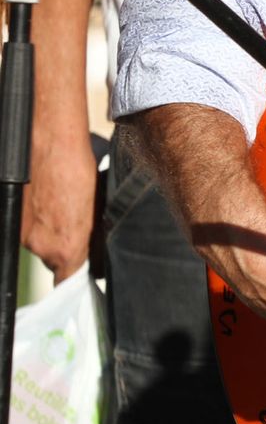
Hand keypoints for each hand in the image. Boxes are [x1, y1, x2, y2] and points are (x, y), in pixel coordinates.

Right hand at [21, 127, 96, 281]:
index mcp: (66, 247)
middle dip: (63, 247)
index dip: (73, 279)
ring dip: (48, 231)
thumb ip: (90, 234)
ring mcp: (23, 233)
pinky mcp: (12, 219)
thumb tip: (89, 248)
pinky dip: (36, 220)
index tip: (78, 277)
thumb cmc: (79, 171)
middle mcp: (40, 246)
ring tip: (59, 206)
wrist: (51, 144)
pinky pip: (26, 228)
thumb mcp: (95, 207)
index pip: (67, 279)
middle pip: (52, 259)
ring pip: (38, 242)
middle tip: (73, 226)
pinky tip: (47, 201)